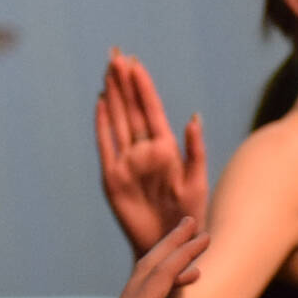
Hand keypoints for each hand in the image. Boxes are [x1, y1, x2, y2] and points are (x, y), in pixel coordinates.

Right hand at [95, 50, 206, 254]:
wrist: (168, 243)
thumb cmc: (188, 215)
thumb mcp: (197, 182)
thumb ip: (195, 150)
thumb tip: (193, 118)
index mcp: (166, 149)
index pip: (151, 110)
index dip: (143, 86)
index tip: (135, 62)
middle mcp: (144, 152)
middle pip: (131, 110)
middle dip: (124, 83)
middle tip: (115, 54)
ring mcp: (126, 163)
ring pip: (118, 121)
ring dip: (113, 96)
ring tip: (107, 72)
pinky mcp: (112, 178)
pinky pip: (105, 146)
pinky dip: (102, 125)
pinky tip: (100, 105)